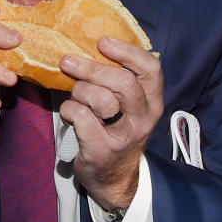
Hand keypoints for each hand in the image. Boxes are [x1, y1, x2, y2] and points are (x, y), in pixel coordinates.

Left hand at [58, 37, 163, 209]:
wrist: (114, 179)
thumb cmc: (116, 131)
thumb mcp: (128, 106)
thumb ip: (118, 79)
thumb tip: (88, 46)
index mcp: (152, 101)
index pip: (151, 68)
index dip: (126, 51)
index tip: (102, 42)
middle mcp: (143, 118)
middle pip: (124, 82)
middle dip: (92, 68)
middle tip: (68, 61)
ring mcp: (124, 136)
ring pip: (102, 100)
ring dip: (79, 91)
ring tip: (74, 94)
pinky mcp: (102, 150)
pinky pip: (81, 118)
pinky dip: (68, 110)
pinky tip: (68, 112)